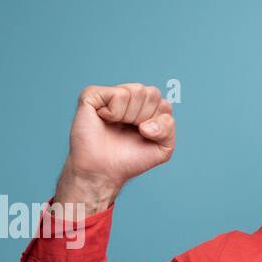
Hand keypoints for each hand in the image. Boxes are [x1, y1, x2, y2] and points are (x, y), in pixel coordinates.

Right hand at [57, 83, 175, 206]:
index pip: (164, 103)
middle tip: (128, 130)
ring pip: (137, 91)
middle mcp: (128, 96)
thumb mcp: (162, 148)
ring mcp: (110, 94)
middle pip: (152, 93)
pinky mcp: (92, 94)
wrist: (104, 171)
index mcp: (145, 106)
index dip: (158, 123)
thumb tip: (147, 123)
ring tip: (116, 125)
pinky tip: (104, 119)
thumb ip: (168, 128)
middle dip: (145, 117)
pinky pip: (119, 94)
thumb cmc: (129, 159)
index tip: (144, 136)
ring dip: (130, 116)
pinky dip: (115, 112)